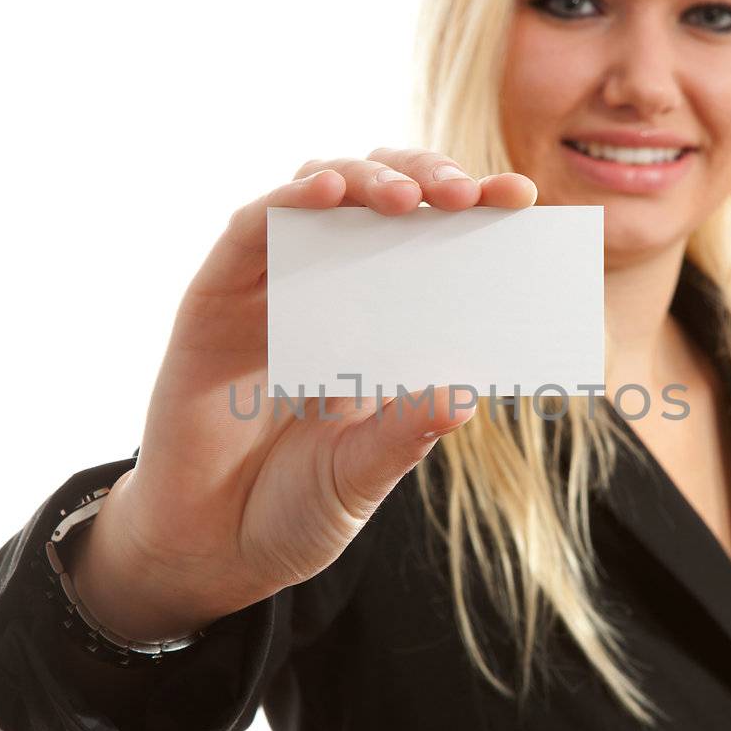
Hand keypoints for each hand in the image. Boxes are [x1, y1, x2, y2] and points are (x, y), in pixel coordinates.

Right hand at [65, 149, 537, 638]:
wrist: (211, 551)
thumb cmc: (294, 506)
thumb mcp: (363, 475)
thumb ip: (405, 435)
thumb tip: (466, 395)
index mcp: (378, 323)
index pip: (428, 242)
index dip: (471, 210)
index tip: (520, 199)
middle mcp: (325, 289)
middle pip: (377, 196)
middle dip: (426, 179)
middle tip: (467, 195)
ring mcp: (267, 288)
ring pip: (316, 191)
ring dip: (367, 179)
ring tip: (410, 197)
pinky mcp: (214, 297)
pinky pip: (251, 229)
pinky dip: (289, 200)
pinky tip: (328, 193)